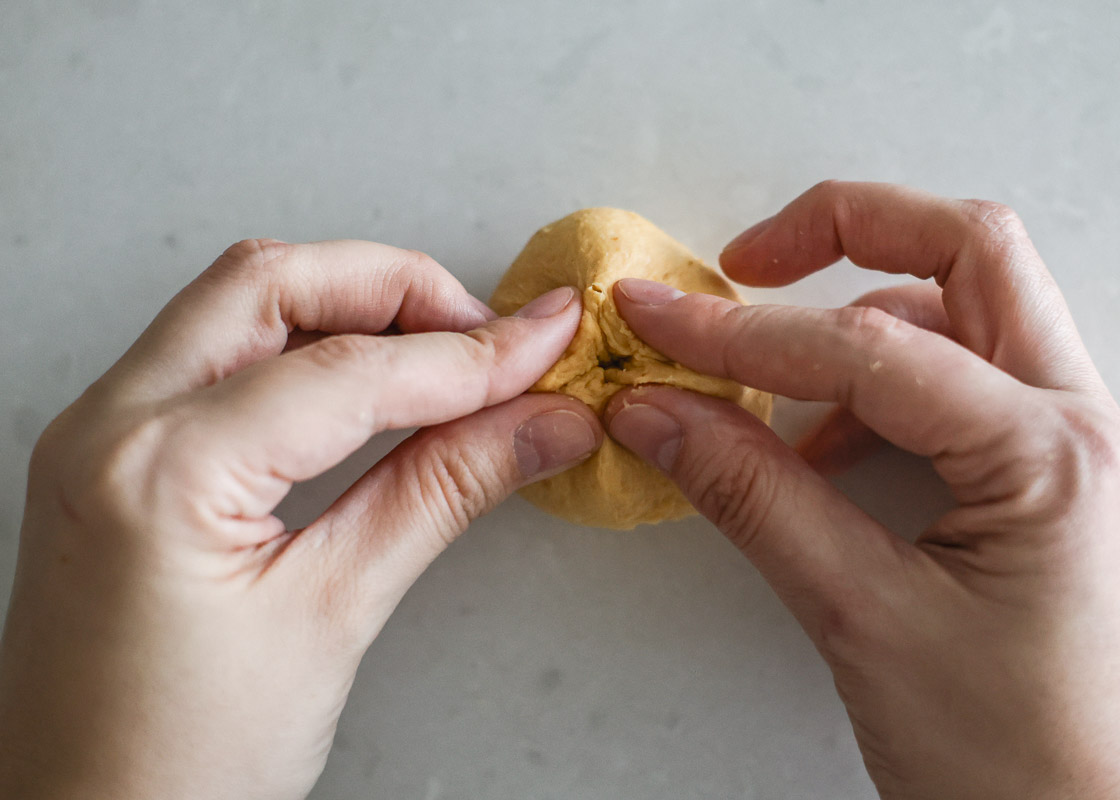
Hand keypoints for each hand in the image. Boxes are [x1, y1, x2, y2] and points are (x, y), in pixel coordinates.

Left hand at [0, 239, 601, 798]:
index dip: (469, 354)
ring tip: (449, 355)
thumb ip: (442, 493)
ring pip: (239, 304)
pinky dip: (305, 348)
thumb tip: (542, 425)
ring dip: (352, 308)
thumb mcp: (332, 617)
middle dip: (399, 290)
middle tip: (494, 336)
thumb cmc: (180, 766)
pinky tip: (374, 384)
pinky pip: (215, 355)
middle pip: (273, 283)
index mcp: (160, 470)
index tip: (549, 347)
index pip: (347, 371)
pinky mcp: (114, 454)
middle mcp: (109, 424)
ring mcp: (100, 432)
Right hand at [604, 181, 1119, 798]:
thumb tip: (657, 410)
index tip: (652, 316)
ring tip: (771, 379)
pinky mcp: (1044, 484)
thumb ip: (753, 497)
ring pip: (970, 310)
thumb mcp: (864, 619)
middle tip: (746, 263)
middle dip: (848, 232)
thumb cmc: (1014, 764)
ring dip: (862, 316)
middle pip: (968, 252)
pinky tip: (821, 447)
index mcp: (1049, 452)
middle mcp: (1076, 425)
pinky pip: (963, 384)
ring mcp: (1068, 449)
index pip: (867, 346)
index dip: (740, 328)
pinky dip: (883, 383)